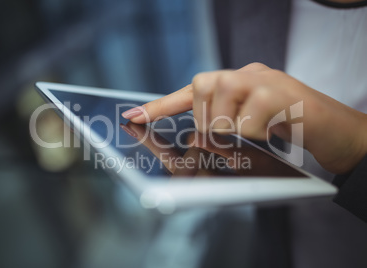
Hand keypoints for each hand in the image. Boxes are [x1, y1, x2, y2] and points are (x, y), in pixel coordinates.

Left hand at [122, 63, 366, 173]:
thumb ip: (224, 120)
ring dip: (234, 130)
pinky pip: (245, 123)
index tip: (132, 116)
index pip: (189, 92)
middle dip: (211, 124)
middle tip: (236, 131)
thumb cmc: (288, 125)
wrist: (334, 125)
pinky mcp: (274, 93)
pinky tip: (273, 129)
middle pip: (201, 96)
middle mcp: (242, 73)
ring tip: (258, 129)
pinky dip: (255, 135)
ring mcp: (258, 80)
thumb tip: (198, 137)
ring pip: (220, 113)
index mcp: (234, 80)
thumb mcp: (251, 119)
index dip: (159, 106)